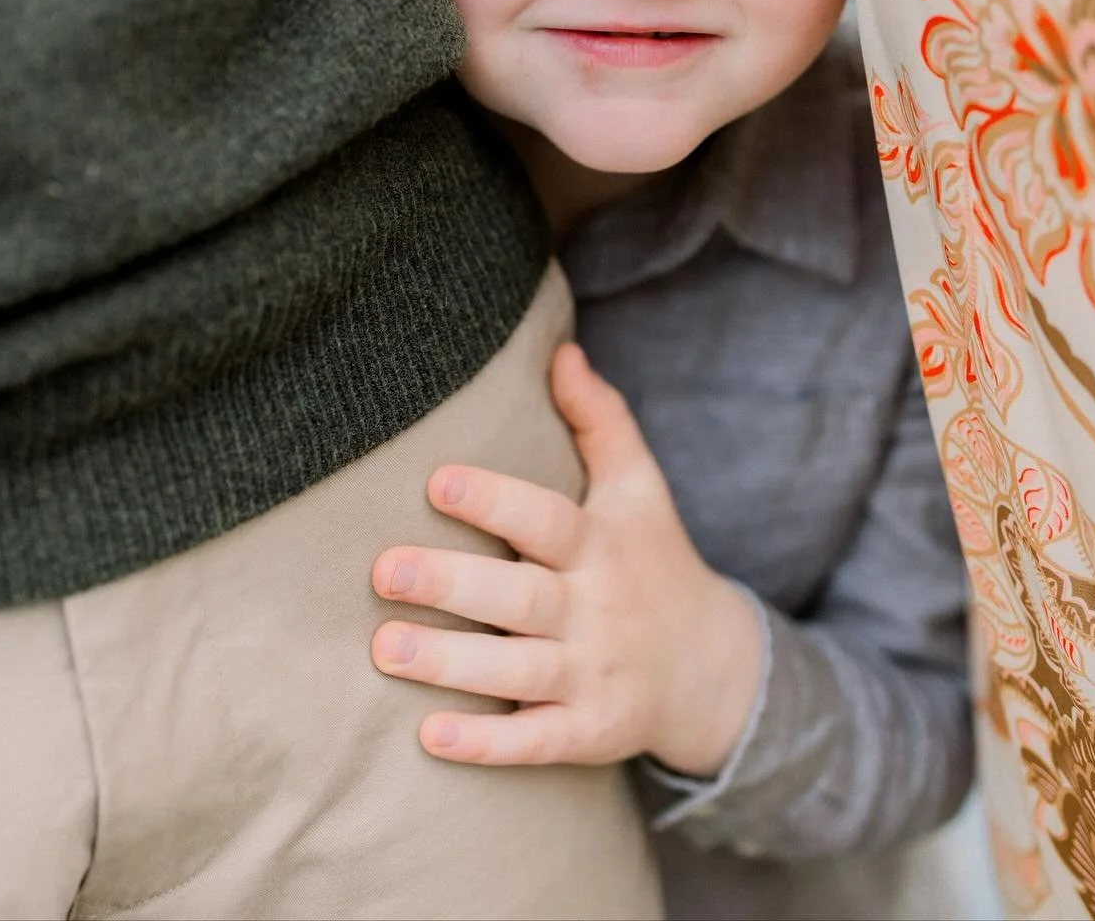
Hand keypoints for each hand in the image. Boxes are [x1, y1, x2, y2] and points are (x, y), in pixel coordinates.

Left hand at [370, 342, 762, 774]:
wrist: (710, 665)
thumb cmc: (653, 558)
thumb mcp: (640, 485)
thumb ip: (599, 418)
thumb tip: (560, 350)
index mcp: (602, 542)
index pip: (547, 518)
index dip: (495, 500)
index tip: (436, 481)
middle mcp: (597, 608)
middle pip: (520, 596)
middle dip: (451, 584)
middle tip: (383, 570)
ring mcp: (594, 674)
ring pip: (517, 671)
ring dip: (450, 663)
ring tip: (384, 647)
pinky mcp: (590, 732)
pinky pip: (537, 742)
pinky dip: (488, 744)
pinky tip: (430, 737)